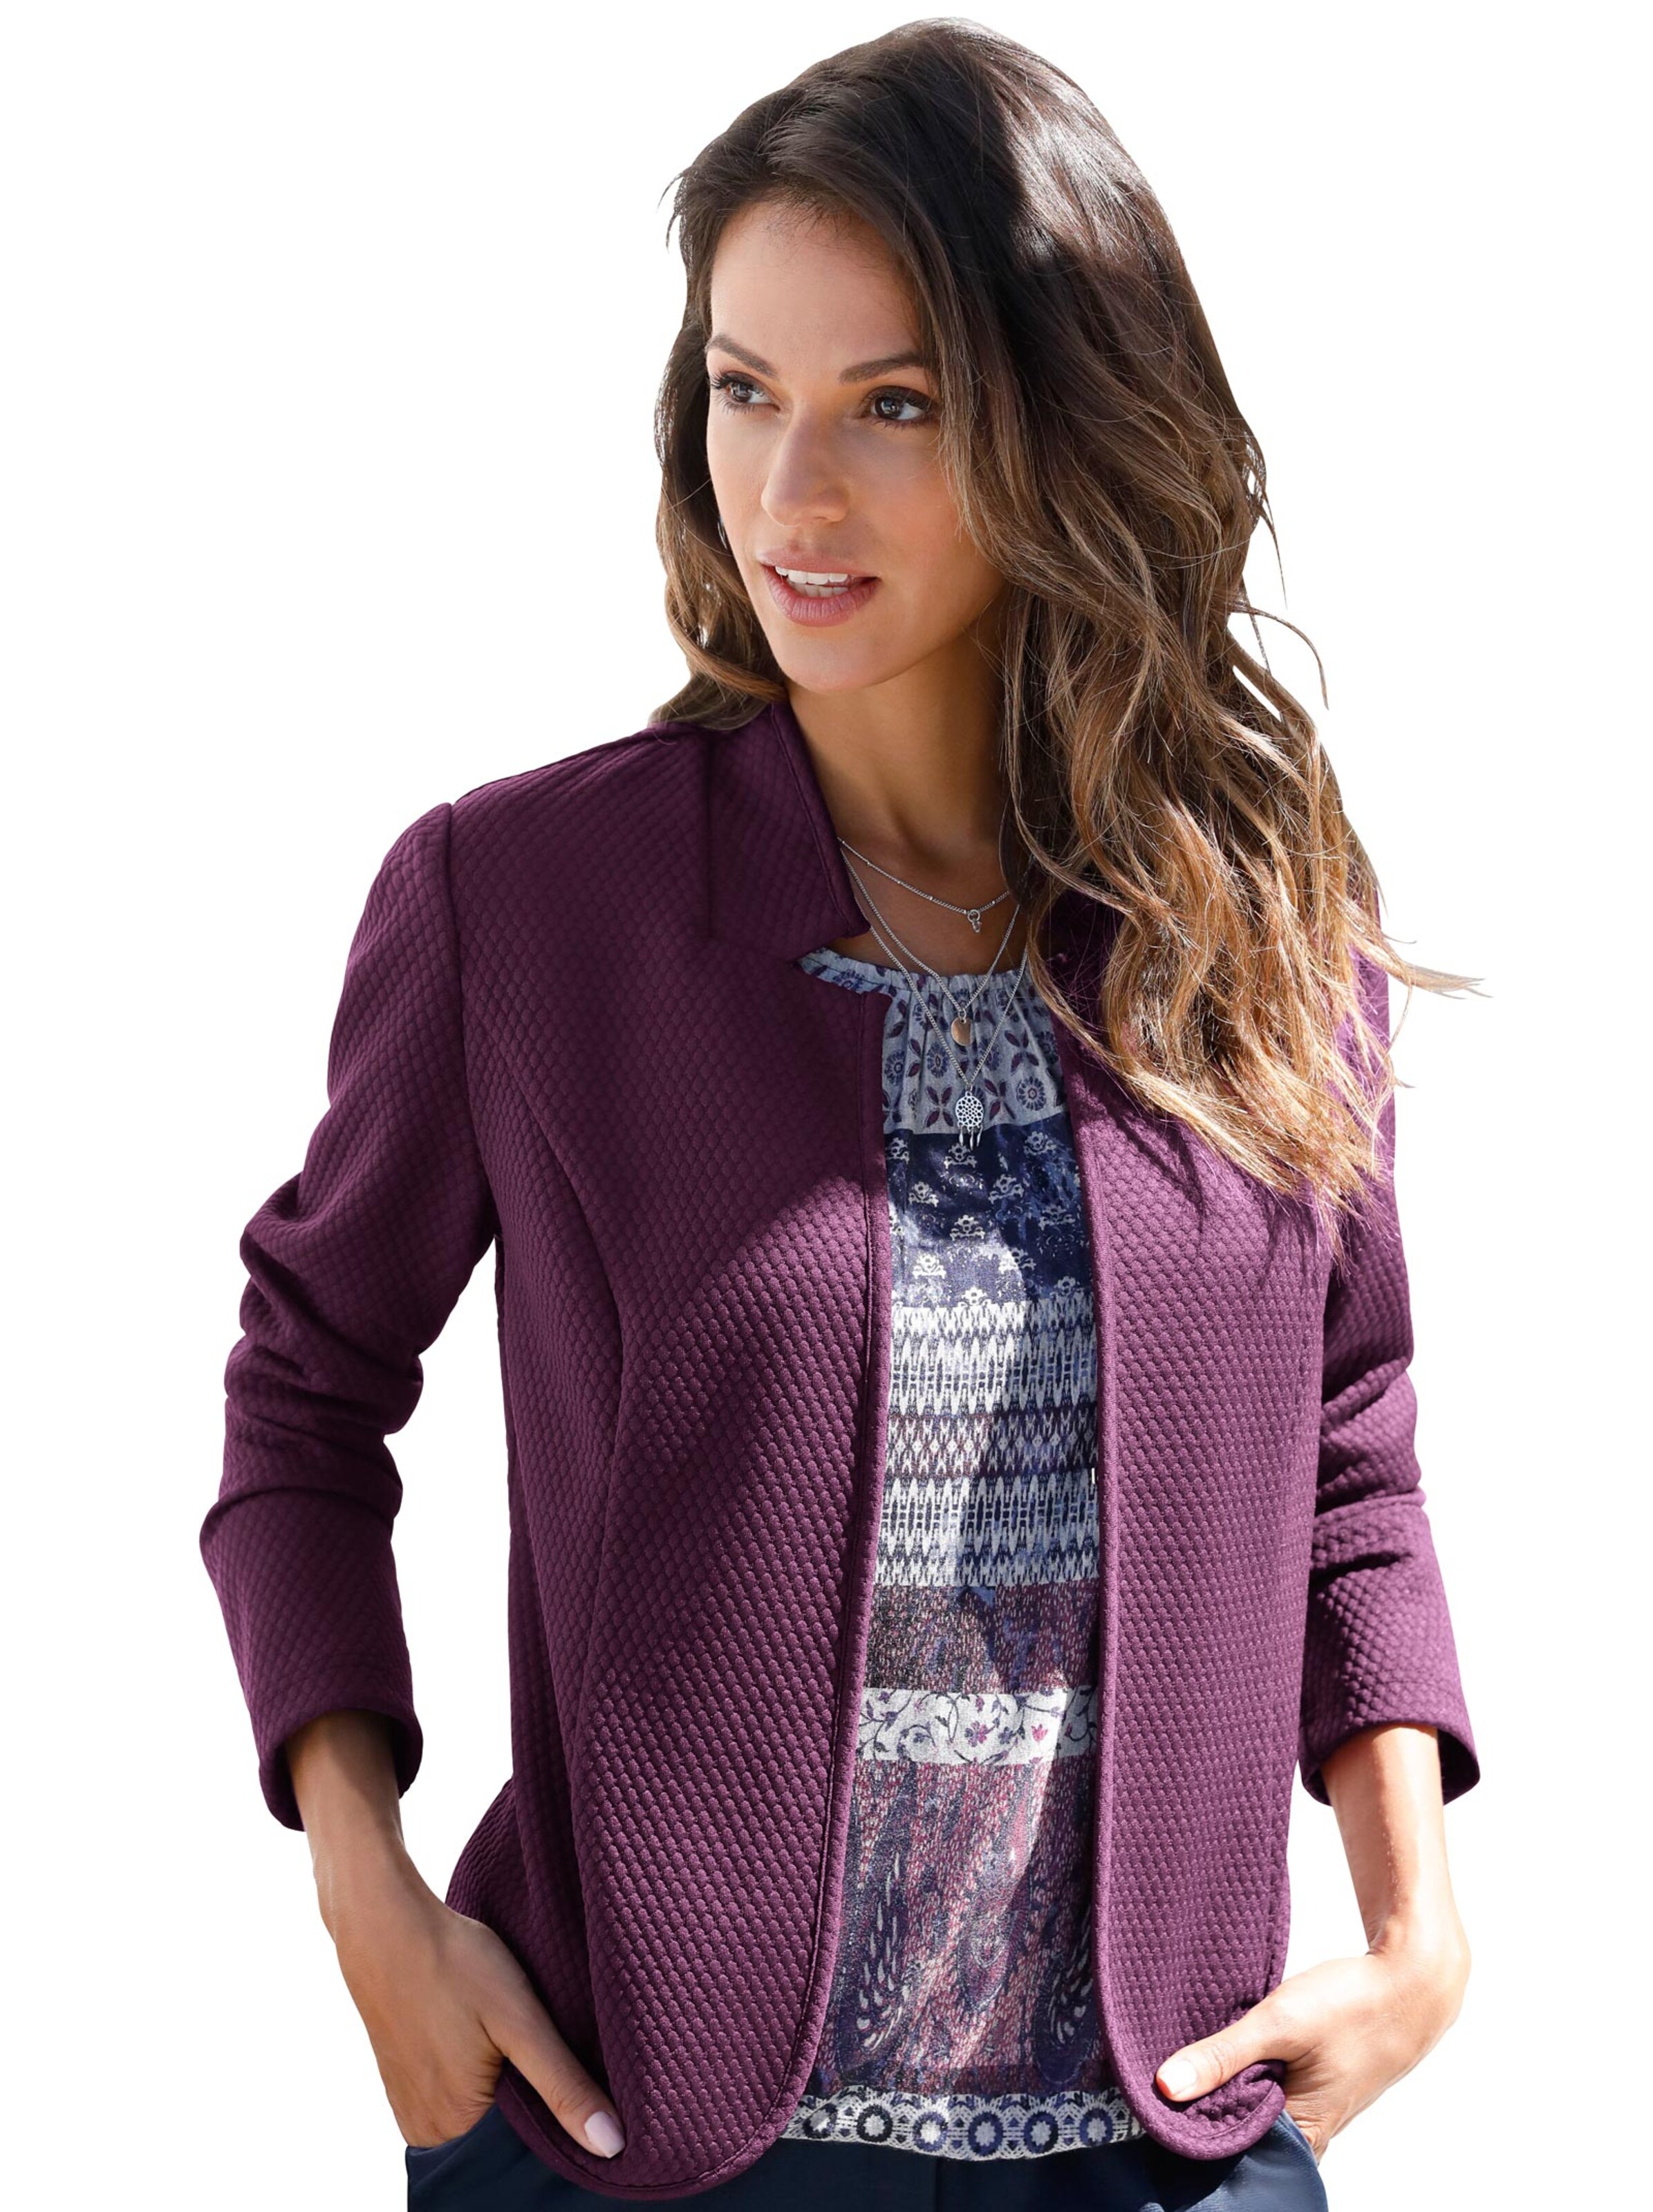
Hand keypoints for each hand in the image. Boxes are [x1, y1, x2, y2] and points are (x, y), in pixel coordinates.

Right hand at [320, 1839, 625, 2158]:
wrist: (386, 1923)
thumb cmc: (453, 1964)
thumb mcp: (521, 2022)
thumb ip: (564, 2086)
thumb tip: (613, 2146)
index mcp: (453, 2130)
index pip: (525, 2152)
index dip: (556, 2120)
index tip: (570, 2077)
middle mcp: (426, 2131)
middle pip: (501, 2135)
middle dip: (530, 2101)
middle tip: (537, 2045)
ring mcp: (411, 2106)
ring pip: (480, 2112)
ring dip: (504, 2085)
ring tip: (510, 2038)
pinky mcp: (403, 2081)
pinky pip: (455, 2094)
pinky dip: (478, 2073)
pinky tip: (484, 2037)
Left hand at [1153, 1930, 1470, 2162]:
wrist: (1411, 1982)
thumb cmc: (1353, 2006)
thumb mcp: (1279, 2024)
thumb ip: (1222, 2056)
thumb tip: (1165, 2088)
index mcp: (1303, 2133)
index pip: (1233, 2155)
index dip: (1192, 2135)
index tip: (1154, 2113)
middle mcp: (1309, 2130)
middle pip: (1242, 2135)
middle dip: (1205, 2111)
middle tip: (1161, 2086)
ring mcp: (1314, 2105)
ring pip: (1255, 2108)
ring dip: (1226, 2088)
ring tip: (1190, 2066)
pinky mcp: (1314, 2081)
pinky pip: (1269, 2088)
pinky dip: (1246, 2073)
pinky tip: (1225, 2053)